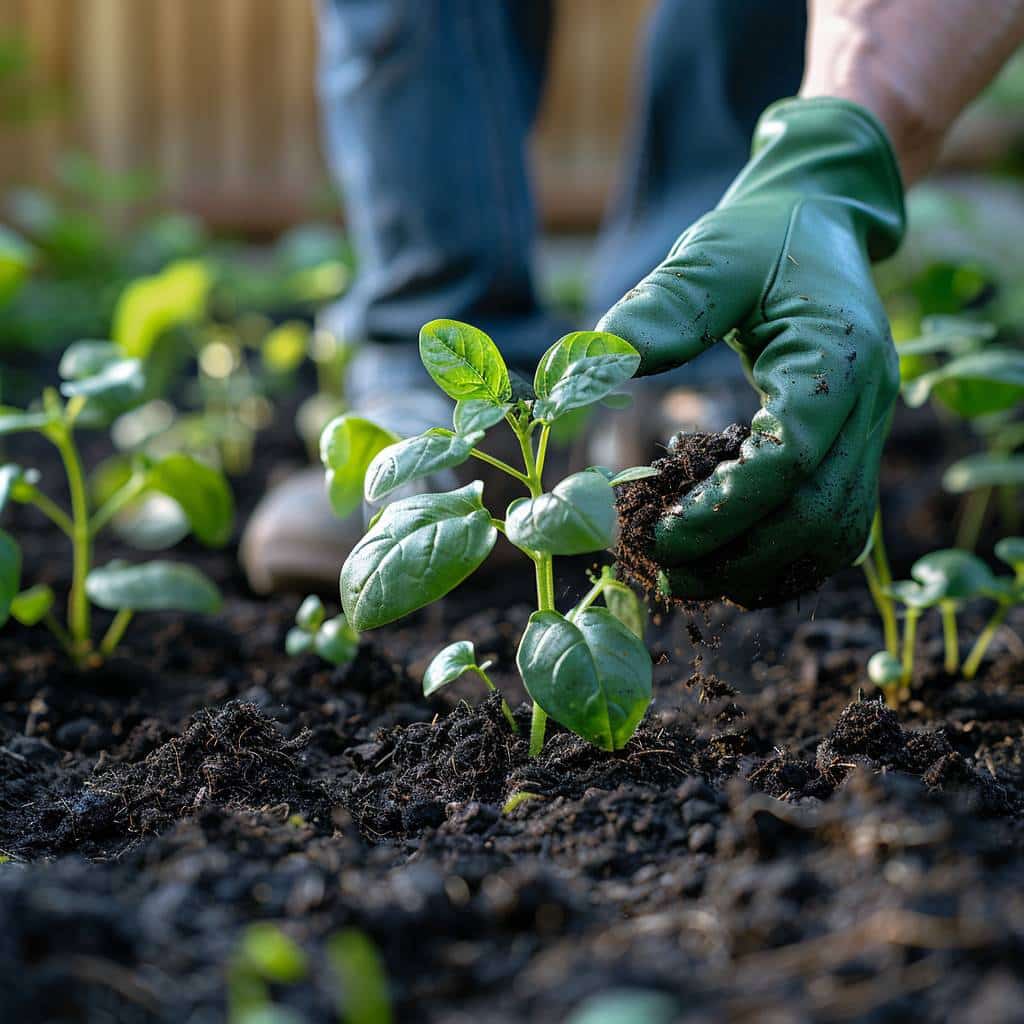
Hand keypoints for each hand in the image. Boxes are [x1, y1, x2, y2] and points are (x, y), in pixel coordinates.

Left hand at [597, 98, 904, 607]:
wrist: (819, 226)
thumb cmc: (759, 240)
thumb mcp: (710, 256)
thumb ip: (660, 309)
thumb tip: (586, 367)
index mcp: (838, 356)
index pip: (791, 457)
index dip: (725, 507)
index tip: (659, 534)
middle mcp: (867, 404)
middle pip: (818, 514)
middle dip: (740, 557)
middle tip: (663, 572)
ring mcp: (868, 431)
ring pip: (834, 534)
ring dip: (764, 571)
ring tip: (690, 581)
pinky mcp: (852, 449)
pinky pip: (833, 526)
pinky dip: (783, 558)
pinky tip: (728, 563)